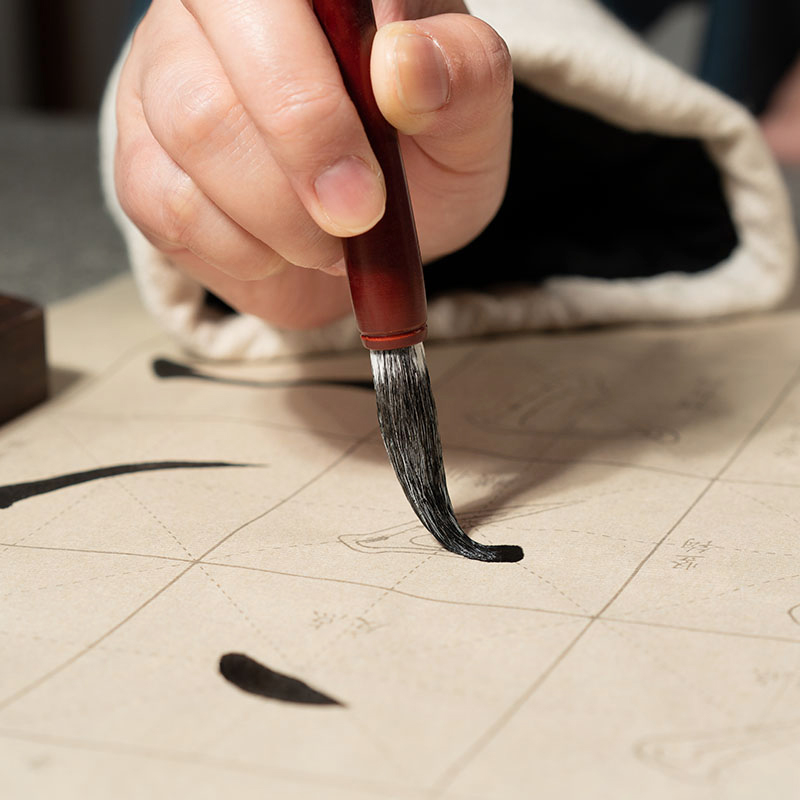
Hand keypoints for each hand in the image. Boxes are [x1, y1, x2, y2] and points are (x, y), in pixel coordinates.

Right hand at [114, 0, 512, 328]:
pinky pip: (167, 206)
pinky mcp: (140, 157)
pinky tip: (280, 246)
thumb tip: (406, 64)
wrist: (370, 221)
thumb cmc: (419, 151)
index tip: (370, 184)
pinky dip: (241, 250)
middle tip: (356, 219)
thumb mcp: (469, 119)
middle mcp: (218, 9)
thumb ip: (460, 79)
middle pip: (214, 76)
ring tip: (329, 239)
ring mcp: (165, 77)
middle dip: (298, 168)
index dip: (312, 100)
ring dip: (276, 220)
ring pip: (190, 140)